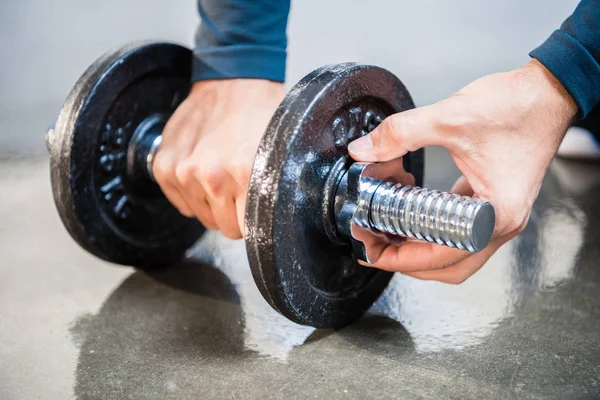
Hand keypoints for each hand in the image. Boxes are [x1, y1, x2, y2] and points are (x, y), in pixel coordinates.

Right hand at [153, 79, 284, 238]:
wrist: (233, 81)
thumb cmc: (260, 113)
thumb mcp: (280, 153)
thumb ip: (274, 190)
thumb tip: (274, 222)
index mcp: (245, 175)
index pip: (248, 231)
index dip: (254, 222)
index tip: (256, 210)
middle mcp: (212, 176)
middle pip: (225, 227)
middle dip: (234, 213)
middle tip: (240, 186)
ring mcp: (184, 172)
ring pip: (202, 217)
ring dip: (212, 202)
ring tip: (223, 173)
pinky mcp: (164, 167)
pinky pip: (181, 204)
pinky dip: (192, 194)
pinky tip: (204, 171)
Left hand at [348, 59, 577, 283]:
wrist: (548, 91)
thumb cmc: (517, 107)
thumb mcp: (450, 117)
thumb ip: (401, 133)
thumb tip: (363, 150)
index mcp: (495, 214)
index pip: (440, 257)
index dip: (399, 258)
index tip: (370, 249)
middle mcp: (502, 223)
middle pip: (448, 266)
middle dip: (406, 261)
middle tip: (373, 246)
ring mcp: (500, 215)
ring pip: (455, 252)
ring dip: (420, 248)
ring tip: (387, 233)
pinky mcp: (496, 202)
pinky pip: (461, 230)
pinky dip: (434, 229)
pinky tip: (411, 213)